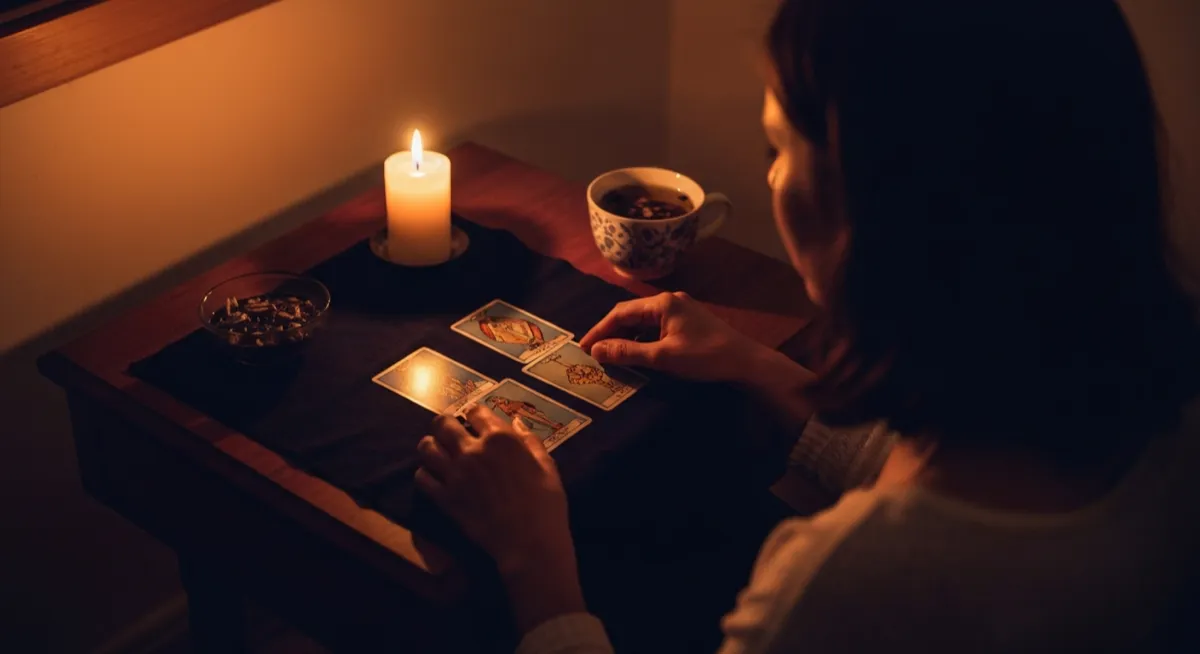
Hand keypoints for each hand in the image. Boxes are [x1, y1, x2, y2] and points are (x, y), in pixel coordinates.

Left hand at [415, 406, 573, 577]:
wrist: (529, 542)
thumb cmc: (545, 504)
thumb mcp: (547, 466)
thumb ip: (530, 441)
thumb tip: (516, 423)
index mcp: (500, 439)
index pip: (475, 411)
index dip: (474, 414)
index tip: (475, 421)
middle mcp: (472, 450)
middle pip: (443, 423)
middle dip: (445, 424)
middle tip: (450, 432)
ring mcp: (455, 474)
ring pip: (426, 447)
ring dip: (431, 446)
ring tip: (438, 452)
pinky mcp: (445, 498)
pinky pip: (421, 477)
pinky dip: (425, 474)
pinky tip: (434, 477)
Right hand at [579, 291, 761, 382]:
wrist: (745, 362)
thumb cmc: (704, 357)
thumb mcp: (662, 357)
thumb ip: (627, 352)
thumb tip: (597, 350)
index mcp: (662, 303)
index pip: (620, 313)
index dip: (599, 331)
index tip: (583, 348)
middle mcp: (670, 300)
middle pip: (631, 313)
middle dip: (610, 332)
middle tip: (593, 351)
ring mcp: (682, 309)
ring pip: (644, 320)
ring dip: (626, 336)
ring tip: (611, 354)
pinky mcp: (689, 321)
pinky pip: (657, 326)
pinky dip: (643, 338)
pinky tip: (637, 352)